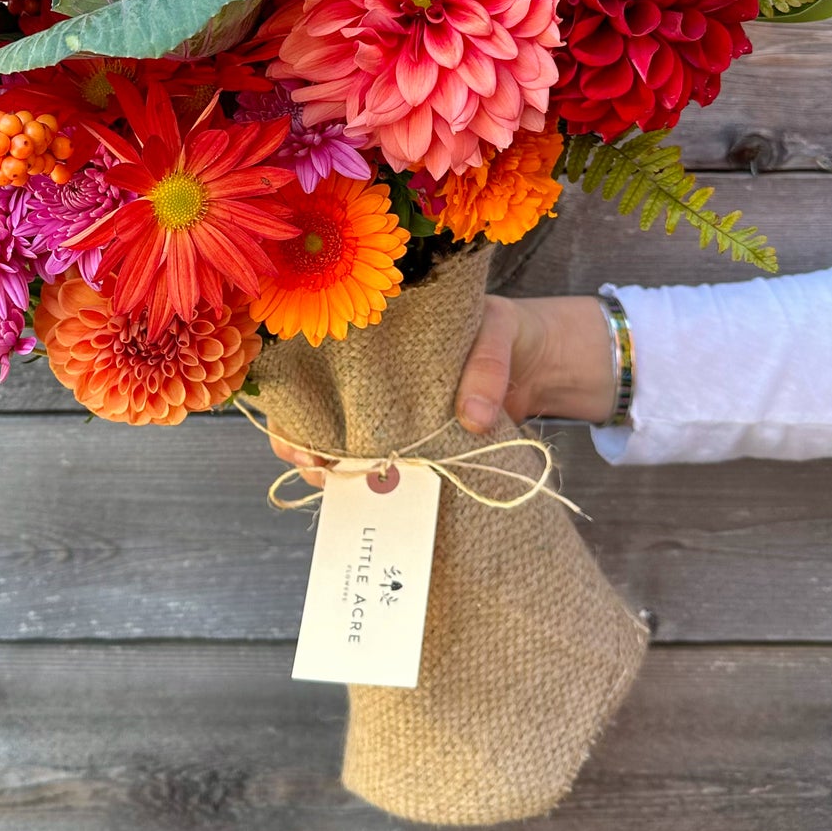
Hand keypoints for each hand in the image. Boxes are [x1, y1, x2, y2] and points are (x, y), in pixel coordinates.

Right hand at [267, 294, 615, 488]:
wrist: (536, 357)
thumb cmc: (502, 328)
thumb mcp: (497, 330)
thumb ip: (486, 369)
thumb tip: (474, 420)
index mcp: (375, 343)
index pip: (311, 370)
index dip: (295, 407)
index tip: (303, 441)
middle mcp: (372, 382)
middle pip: (315, 416)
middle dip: (307, 450)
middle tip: (319, 472)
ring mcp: (393, 417)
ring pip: (346, 448)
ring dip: (340, 473)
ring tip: (345, 492)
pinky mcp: (420, 445)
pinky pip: (391, 468)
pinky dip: (383, 487)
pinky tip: (383, 503)